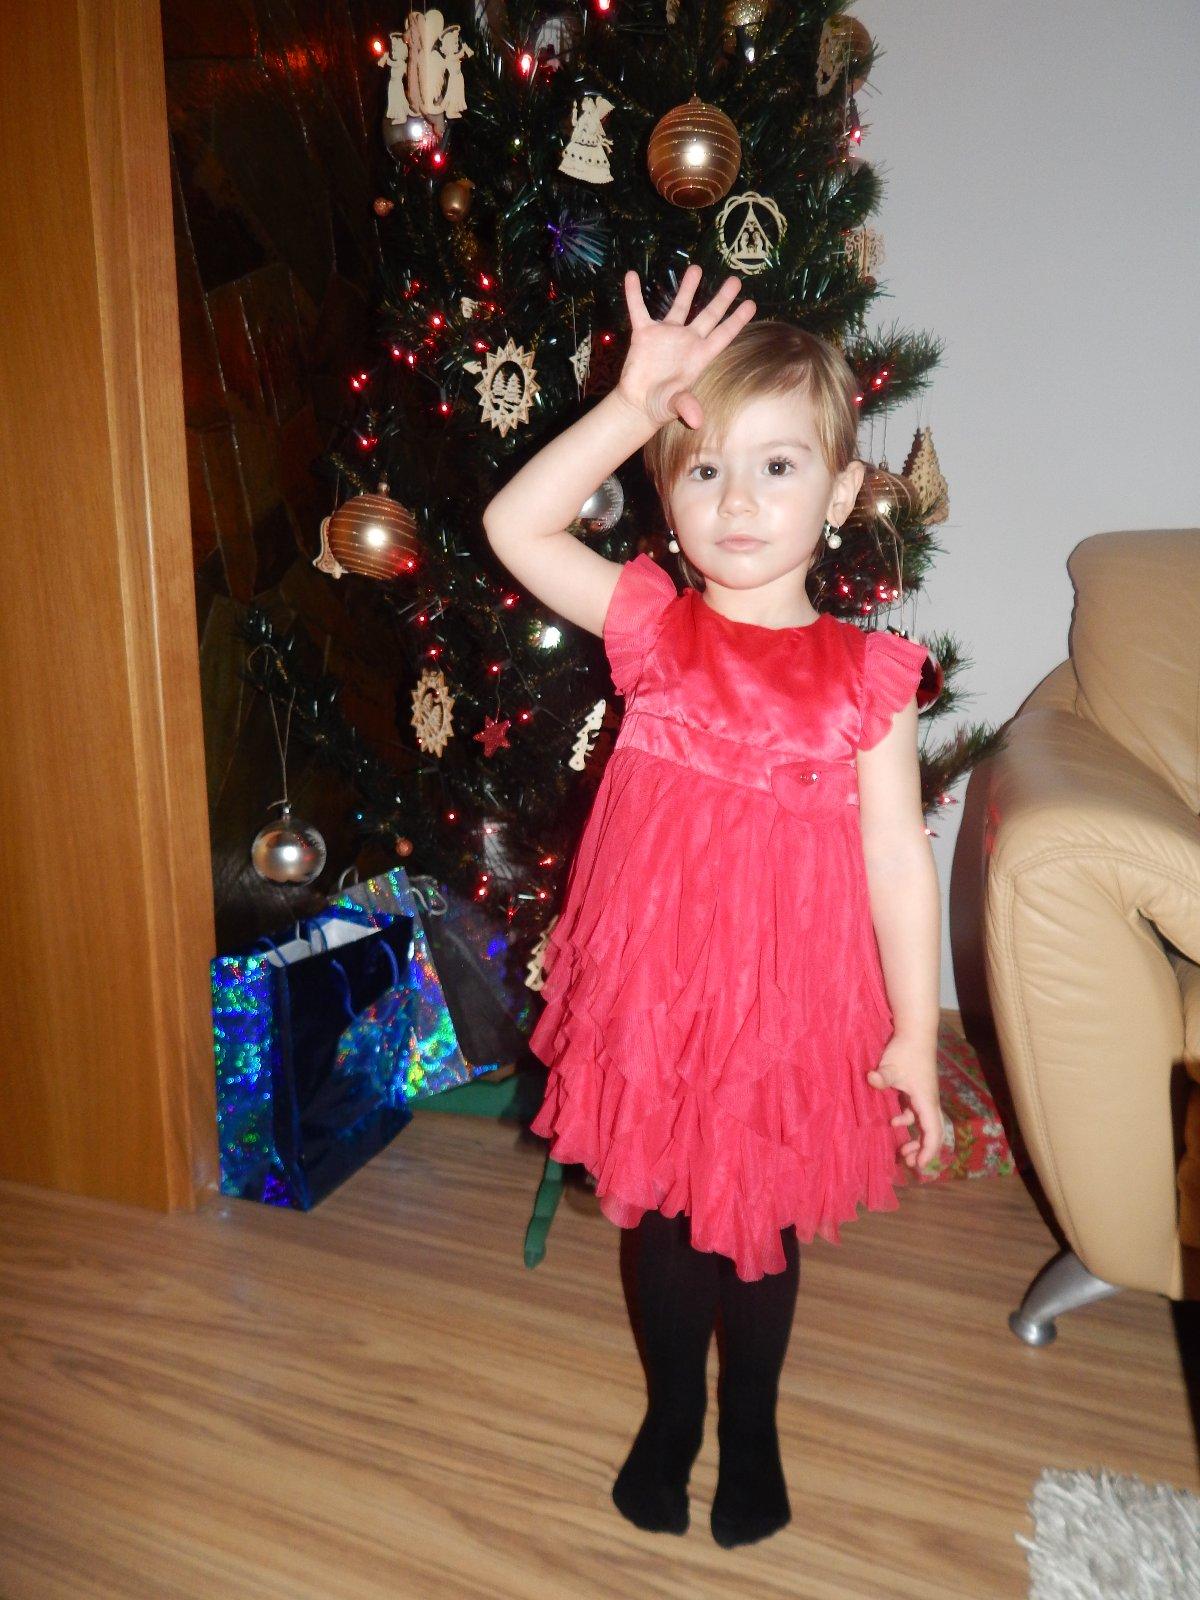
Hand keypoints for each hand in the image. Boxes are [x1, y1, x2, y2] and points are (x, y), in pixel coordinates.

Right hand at [616, 262, 756, 430]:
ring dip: (688, 288)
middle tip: (735, 280)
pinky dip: (634, 294)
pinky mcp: (644, 334)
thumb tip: (697, 420)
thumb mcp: (674, 405)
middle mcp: (687, 342)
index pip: (722, 335)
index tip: (751, 304)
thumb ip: (686, 406)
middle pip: (709, 316)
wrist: (637, 404)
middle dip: (722, 298)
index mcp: (699, 356)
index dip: (736, 320)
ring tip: (696, 268)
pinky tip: (632, 276)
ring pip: (680, 306)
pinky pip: (639, 310)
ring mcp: (666, 335)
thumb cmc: (661, 405)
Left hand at [867, 1037, 944, 1173]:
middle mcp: (928, 1102)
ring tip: (903, 1151)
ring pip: (925, 1124)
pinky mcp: (917, 1090)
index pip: (933, 1132)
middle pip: (932, 1132)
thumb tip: (871, 1079)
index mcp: (926, 1101)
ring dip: (916, 1138)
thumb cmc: (905, 1051)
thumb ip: (882, 1077)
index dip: (928, 1151)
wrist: (915, 1032)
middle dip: (923, 1150)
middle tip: (908, 1162)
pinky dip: (908, 1122)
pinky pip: (917, 1114)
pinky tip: (893, 1122)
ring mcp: (924, 1096)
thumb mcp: (891, 1066)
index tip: (919, 1165)